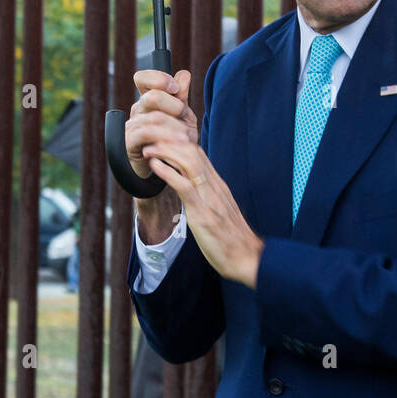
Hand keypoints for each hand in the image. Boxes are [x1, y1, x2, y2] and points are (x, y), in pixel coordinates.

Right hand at [124, 68, 197, 180]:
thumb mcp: (181, 118)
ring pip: (154, 117)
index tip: (175, 88)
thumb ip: (181, 97)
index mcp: (148, 100)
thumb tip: (184, 74)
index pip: (142, 79)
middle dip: (174, 105)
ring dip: (175, 126)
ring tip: (188, 136)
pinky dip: (165, 137)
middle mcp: (137, 110)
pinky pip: (147, 134)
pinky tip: (177, 143)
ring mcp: (131, 125)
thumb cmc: (171, 141)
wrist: (162, 170)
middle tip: (184, 116)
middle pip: (152, 96)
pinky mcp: (129, 142)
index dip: (158, 78)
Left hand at [141, 140, 263, 289]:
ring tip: (149, 149)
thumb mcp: (219, 210)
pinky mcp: (203, 213)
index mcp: (217, 185)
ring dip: (166, 152)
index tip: (160, 141)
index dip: (178, 143)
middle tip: (150, 140)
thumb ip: (207, 196)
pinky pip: (184, 185)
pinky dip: (167, 172)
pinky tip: (155, 166)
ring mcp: (209, 198)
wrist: (248, 258)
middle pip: (193, 152)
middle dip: (169, 142)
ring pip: (189, 162)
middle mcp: (214, 186)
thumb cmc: (232, 238)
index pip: (198, 153)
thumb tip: (190, 188)